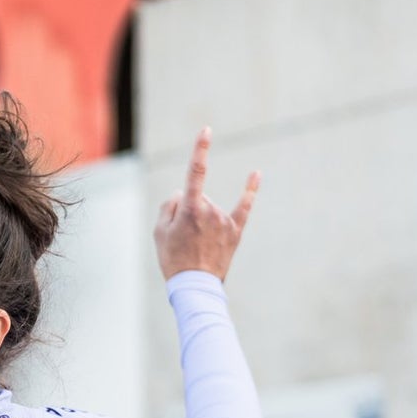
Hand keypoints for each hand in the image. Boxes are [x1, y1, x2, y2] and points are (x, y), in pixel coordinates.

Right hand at [154, 128, 258, 282]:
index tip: (207, 130)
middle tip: (183, 240)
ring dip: (203, 220)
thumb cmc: (173, 260)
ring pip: (211, 208)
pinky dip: (250, 190)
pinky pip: (243, 206)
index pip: (196, 172)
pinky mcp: (235, 231)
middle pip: (199, 198)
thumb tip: (182, 193)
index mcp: (191, 208)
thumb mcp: (159, 232)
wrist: (195, 287)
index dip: (201, 149)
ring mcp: (225, 220)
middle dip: (190, 212)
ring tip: (196, 246)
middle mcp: (211, 210)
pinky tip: (256, 173)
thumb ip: (169, 206)